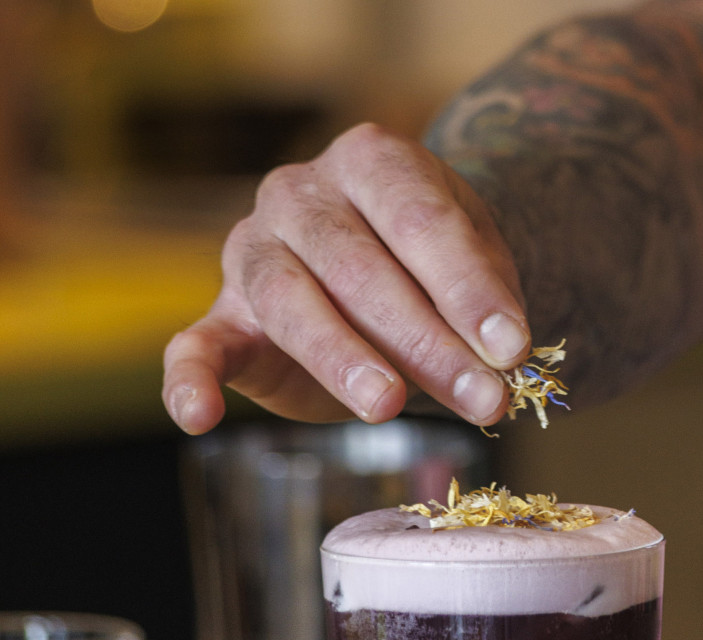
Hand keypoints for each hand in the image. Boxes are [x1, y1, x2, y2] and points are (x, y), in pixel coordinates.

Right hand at [162, 123, 529, 433]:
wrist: (394, 273)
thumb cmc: (440, 266)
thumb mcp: (480, 266)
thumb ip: (484, 302)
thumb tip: (503, 358)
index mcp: (371, 160)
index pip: (420, 221)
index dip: (468, 289)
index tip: (512, 348)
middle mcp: (300, 194)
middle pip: (359, 268)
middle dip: (427, 341)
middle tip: (482, 399)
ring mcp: (253, 251)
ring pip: (290, 302)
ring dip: (343, 359)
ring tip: (390, 406)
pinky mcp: (224, 316)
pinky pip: (193, 346)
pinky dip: (190, 381)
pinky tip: (199, 416)